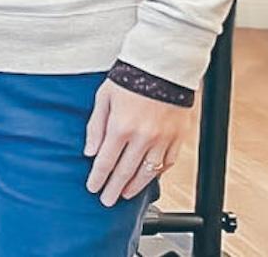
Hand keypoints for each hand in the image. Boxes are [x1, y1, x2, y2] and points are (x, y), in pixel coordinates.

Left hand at [84, 78, 192, 206]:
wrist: (163, 67)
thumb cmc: (129, 79)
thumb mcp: (103, 99)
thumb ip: (95, 127)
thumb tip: (90, 152)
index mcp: (121, 127)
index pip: (106, 161)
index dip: (98, 178)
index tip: (92, 188)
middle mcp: (143, 137)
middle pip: (125, 172)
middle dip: (113, 188)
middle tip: (106, 200)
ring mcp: (162, 139)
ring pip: (148, 172)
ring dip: (135, 186)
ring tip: (124, 194)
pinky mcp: (178, 137)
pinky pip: (168, 162)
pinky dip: (157, 173)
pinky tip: (148, 177)